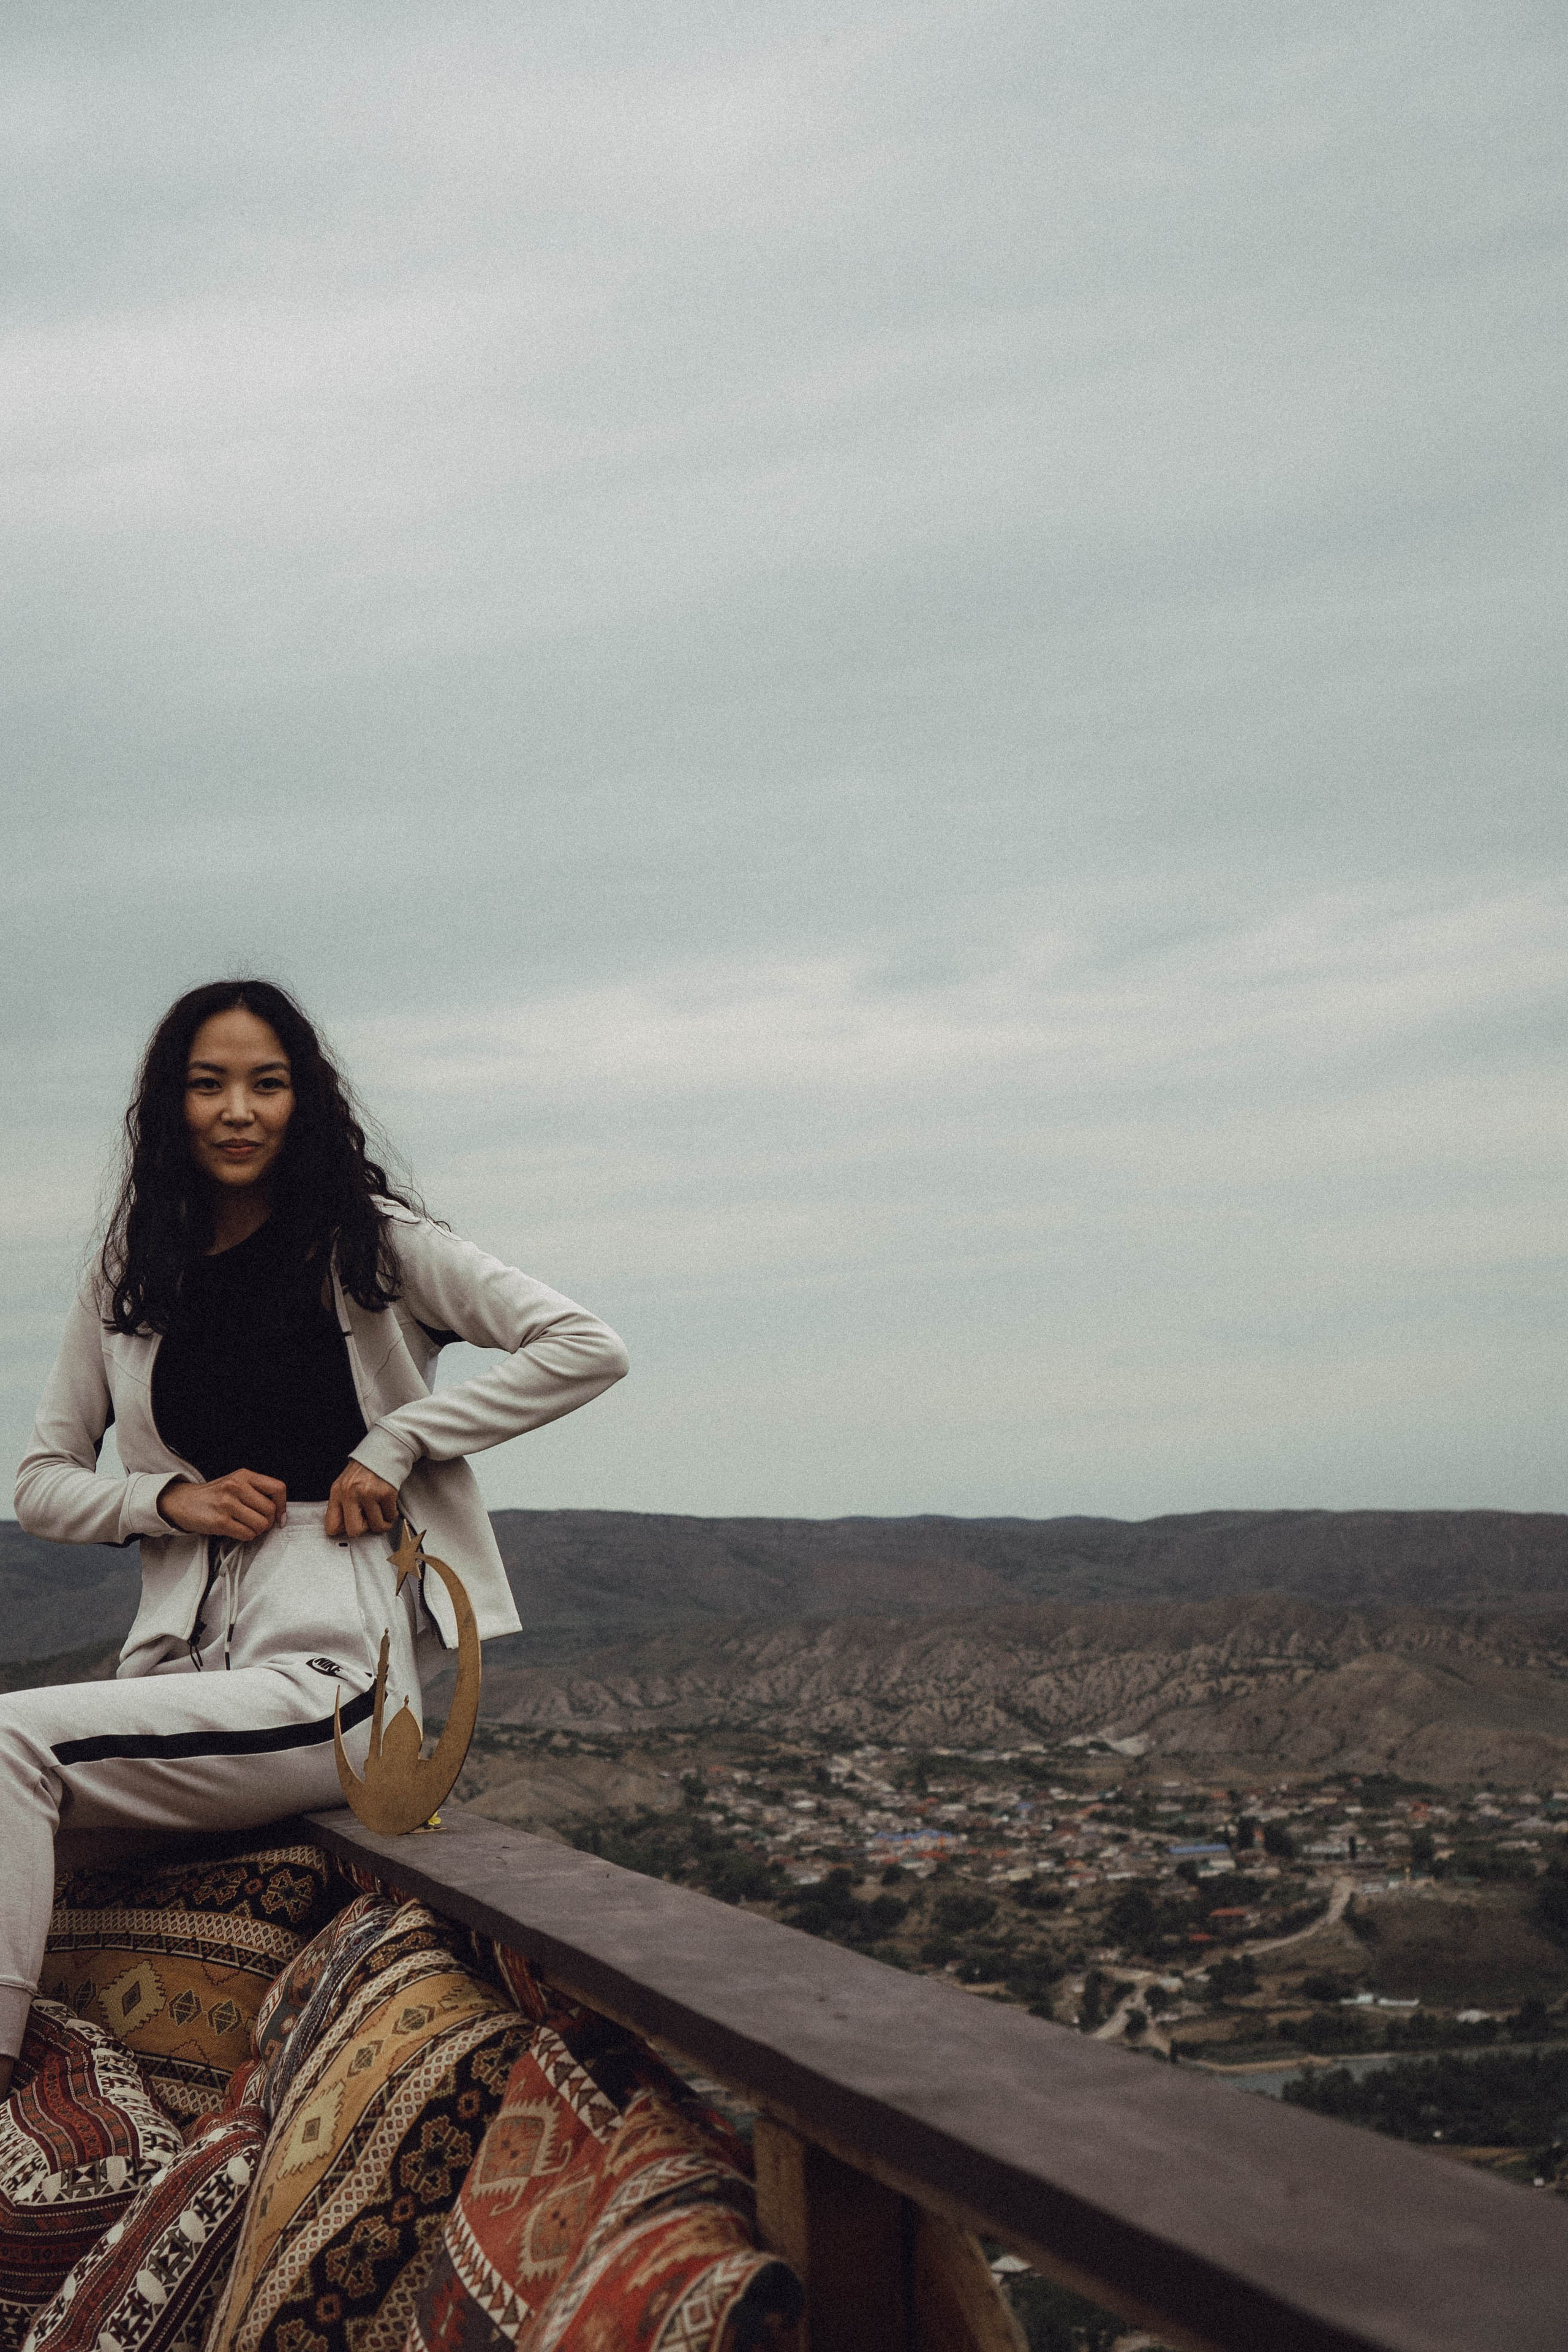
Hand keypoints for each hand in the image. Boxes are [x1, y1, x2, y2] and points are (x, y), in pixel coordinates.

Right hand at [158, 1470, 286, 1540]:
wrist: (182, 1501)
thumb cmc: (213, 1495)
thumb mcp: (236, 1482)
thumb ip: (256, 1491)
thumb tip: (280, 1511)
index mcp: (244, 1475)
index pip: (278, 1488)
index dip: (282, 1505)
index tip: (279, 1516)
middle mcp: (236, 1487)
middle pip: (270, 1510)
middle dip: (267, 1522)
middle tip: (257, 1523)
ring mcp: (227, 1504)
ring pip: (260, 1524)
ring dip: (256, 1531)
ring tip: (245, 1526)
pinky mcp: (219, 1521)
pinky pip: (247, 1535)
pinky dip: (246, 1537)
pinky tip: (237, 1531)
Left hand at [325, 1460, 399, 1540]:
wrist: (384, 1451)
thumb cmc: (365, 1471)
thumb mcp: (345, 1485)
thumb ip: (342, 1505)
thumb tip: (344, 1529)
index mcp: (337, 1492)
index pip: (331, 1526)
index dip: (344, 1529)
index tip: (353, 1523)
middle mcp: (350, 1493)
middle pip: (354, 1531)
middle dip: (365, 1528)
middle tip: (369, 1518)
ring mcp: (368, 1493)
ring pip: (376, 1526)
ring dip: (382, 1521)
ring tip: (381, 1509)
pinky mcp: (386, 1492)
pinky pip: (390, 1516)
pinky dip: (392, 1513)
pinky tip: (389, 1503)